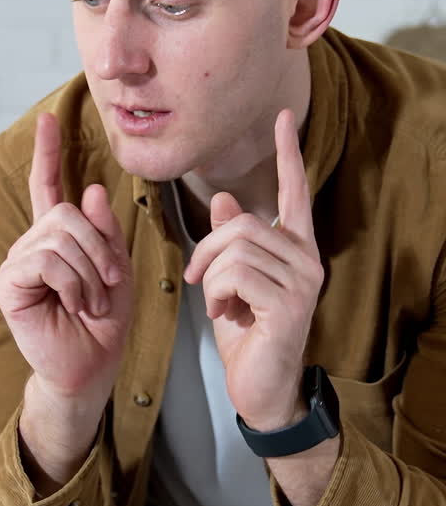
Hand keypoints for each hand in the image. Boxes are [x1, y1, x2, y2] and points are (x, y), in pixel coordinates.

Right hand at [0, 112, 132, 484]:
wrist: (90, 370)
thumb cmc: (104, 324)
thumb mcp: (118, 271)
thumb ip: (105, 233)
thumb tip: (93, 190)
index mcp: (57, 238)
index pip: (48, 187)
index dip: (48, 153)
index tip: (47, 120)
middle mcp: (32, 244)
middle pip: (67, 214)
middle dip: (99, 249)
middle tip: (107, 287)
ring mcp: (17, 262)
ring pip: (60, 237)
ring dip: (90, 273)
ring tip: (91, 303)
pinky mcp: (9, 283)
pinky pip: (48, 261)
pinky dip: (73, 284)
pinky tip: (74, 306)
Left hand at [184, 109, 322, 430]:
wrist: (260, 388)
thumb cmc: (247, 335)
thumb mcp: (230, 282)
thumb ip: (232, 242)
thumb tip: (226, 199)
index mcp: (294, 248)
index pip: (294, 191)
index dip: (287, 154)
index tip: (284, 116)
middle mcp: (307, 259)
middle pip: (243, 224)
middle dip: (208, 250)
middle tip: (198, 281)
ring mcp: (303, 281)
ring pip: (235, 249)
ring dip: (210, 279)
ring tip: (218, 304)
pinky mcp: (290, 304)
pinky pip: (234, 275)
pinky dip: (216, 293)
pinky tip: (225, 316)